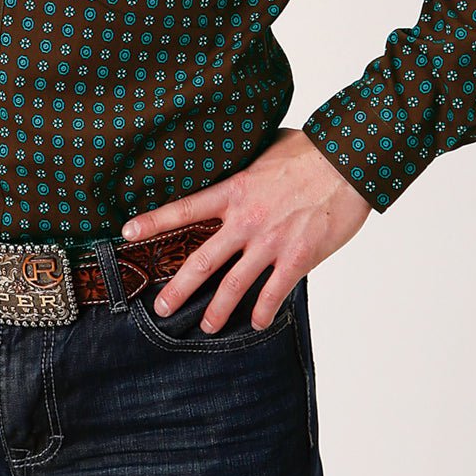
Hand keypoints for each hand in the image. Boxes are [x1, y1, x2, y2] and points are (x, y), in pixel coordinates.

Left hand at [120, 126, 372, 332]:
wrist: (348, 162)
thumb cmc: (311, 150)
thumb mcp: (266, 149)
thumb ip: (246, 164)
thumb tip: (237, 160)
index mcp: (235, 190)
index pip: (185, 208)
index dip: (154, 221)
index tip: (128, 232)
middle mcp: (246, 220)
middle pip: (203, 260)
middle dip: (178, 287)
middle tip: (161, 307)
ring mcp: (271, 242)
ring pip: (234, 284)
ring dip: (217, 310)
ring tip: (205, 326)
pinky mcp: (297, 257)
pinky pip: (274, 293)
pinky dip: (263, 311)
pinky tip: (256, 322)